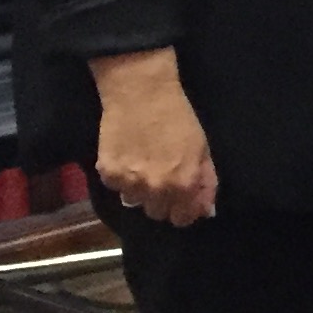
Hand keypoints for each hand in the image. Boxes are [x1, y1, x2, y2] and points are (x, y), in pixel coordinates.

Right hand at [90, 48, 218, 226]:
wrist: (141, 93)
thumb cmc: (177, 117)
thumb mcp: (203, 148)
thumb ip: (205, 182)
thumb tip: (205, 210)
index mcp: (183, 185)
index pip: (182, 219)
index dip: (183, 209)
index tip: (181, 199)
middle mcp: (156, 190)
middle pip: (157, 213)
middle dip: (161, 200)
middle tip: (161, 177)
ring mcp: (129, 183)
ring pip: (135, 202)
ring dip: (139, 189)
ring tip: (143, 164)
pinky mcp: (107, 173)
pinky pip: (116, 187)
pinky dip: (121, 177)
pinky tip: (127, 156)